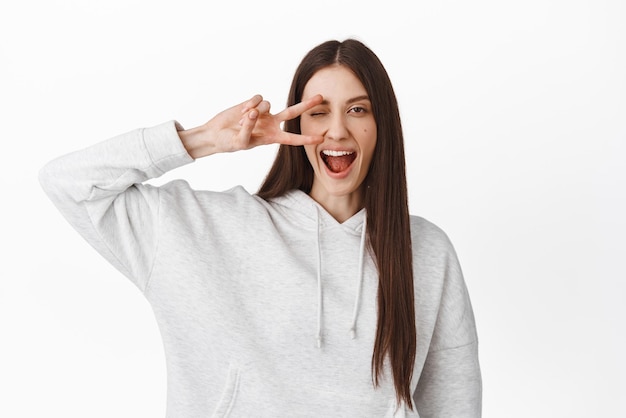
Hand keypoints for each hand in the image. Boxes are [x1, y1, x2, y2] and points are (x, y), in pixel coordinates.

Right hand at [179, 94, 323, 158]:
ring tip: (242, 120)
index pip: (292, 139)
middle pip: (293, 112)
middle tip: (321, 97)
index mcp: (272, 137)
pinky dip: (249, 104)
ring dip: (254, 110)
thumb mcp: (240, 142)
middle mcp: (271, 123)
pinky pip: (258, 98)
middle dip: (306, 105)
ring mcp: (263, 112)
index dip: (306, 139)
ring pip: (268, 104)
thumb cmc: (229, 143)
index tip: (320, 139)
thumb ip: (248, 128)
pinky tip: (241, 111)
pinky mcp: (254, 103)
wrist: (217, 134)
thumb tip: (254, 112)